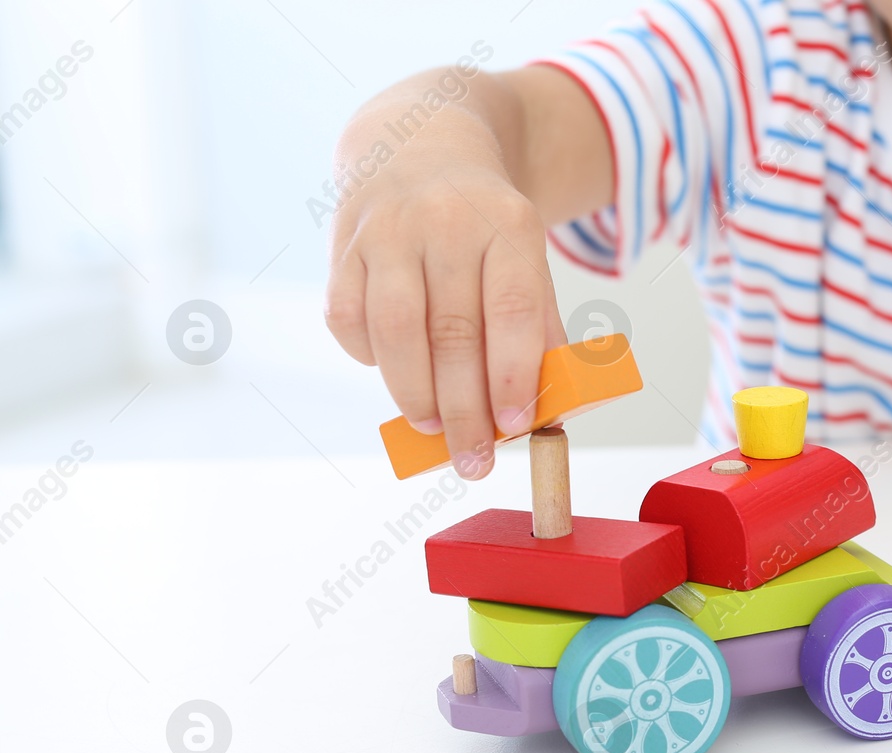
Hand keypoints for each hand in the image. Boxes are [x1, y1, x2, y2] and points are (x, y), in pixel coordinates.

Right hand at [324, 159, 563, 477]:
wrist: (421, 145)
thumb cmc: (483, 224)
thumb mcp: (525, 254)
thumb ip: (535, 323)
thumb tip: (540, 405)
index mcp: (508, 224)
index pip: (513, 310)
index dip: (513, 374)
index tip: (515, 426)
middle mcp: (446, 222)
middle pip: (453, 333)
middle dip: (464, 410)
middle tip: (475, 460)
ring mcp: (388, 231)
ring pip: (396, 331)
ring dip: (415, 395)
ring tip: (434, 430)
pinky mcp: (343, 246)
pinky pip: (348, 319)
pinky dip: (369, 359)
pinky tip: (395, 375)